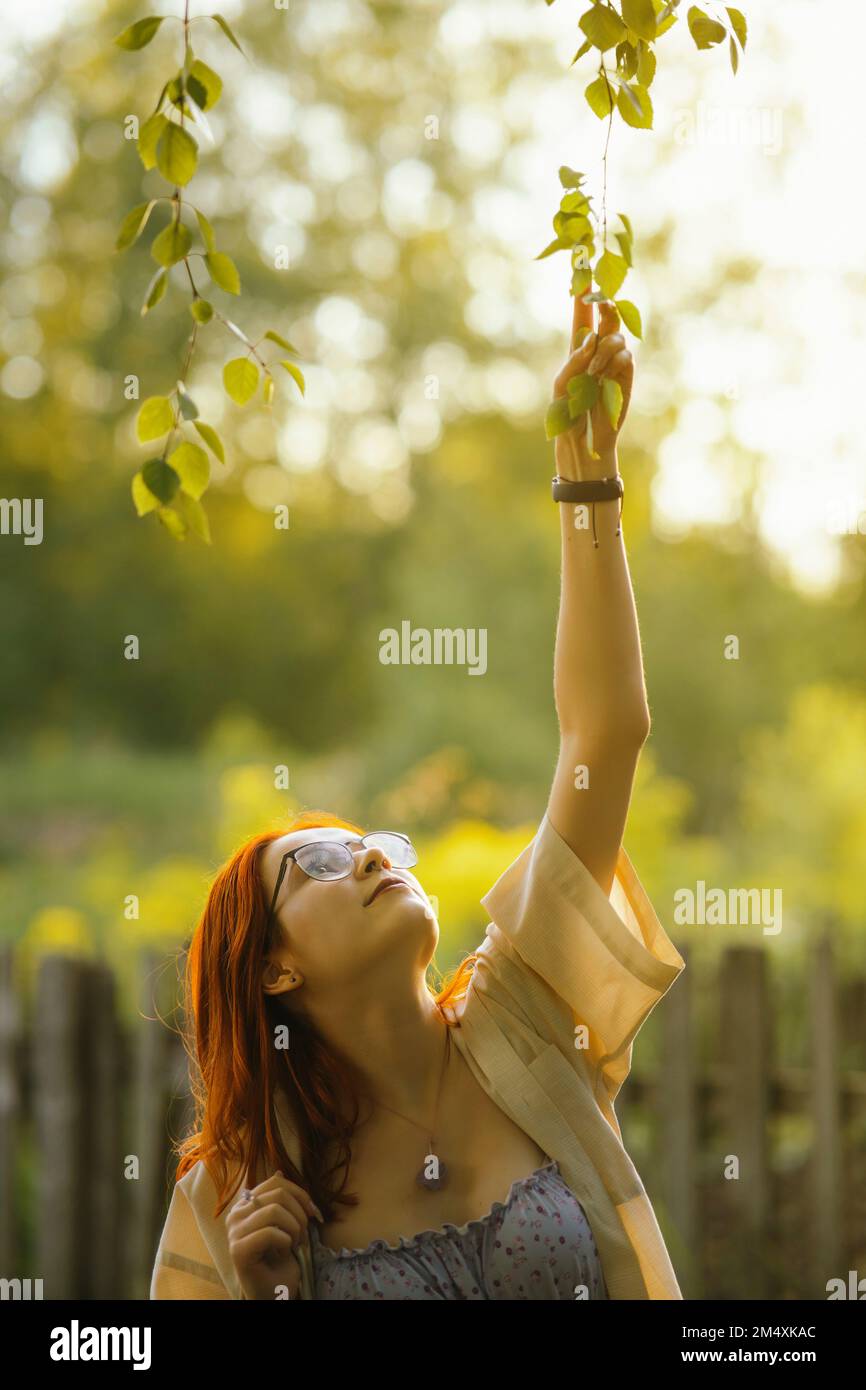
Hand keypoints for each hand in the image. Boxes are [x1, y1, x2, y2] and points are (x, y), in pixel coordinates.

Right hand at [227, 1170, 321, 1300]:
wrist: (274, 1290)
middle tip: (303, 1235)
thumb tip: (279, 1170)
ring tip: (294, 1244)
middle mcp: (235, 1214)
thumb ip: (279, 1199)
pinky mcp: (238, 1250)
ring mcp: (234, 1232)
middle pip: (278, 1194)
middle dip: (300, 1214)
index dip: (300, 1193)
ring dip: (294, 1229)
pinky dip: (286, 1242)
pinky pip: (271, 1233)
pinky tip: (283, 1253)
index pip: (276, 1181)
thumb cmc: (279, 1258)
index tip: (313, 1212)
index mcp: (246, 1204)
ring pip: (275, 1211)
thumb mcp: (284, 1222)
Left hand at [552, 294, 633, 479]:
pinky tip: (605, 376)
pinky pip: (625, 356)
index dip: (584, 295)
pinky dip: (614, 362)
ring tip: (594, 371)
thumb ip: (574, 360)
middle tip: (603, 302)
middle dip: (605, 307)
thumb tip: (591, 340)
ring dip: (604, 350)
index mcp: (578, 349)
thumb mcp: (561, 384)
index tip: (585, 271)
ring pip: (616, 337)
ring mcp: (614, 362)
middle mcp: (598, 351)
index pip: (582, 316)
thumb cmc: (567, 411)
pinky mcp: (626, 376)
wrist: (584, 439)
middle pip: (606, 318)